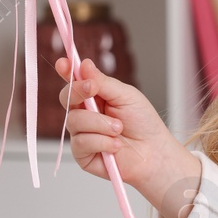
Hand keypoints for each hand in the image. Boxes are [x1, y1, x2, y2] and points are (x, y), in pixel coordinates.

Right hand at [53, 57, 195, 195]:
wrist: (154, 152)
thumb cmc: (143, 123)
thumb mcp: (126, 96)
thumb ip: (103, 82)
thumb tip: (84, 65)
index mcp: (94, 96)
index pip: (74, 81)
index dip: (66, 71)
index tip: (63, 63)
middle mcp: (85, 114)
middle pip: (66, 98)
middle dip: (78, 92)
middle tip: (92, 90)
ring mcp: (81, 134)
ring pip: (74, 121)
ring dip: (100, 123)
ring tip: (119, 128)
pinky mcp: (82, 154)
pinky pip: (81, 142)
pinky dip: (102, 141)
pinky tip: (116, 145)